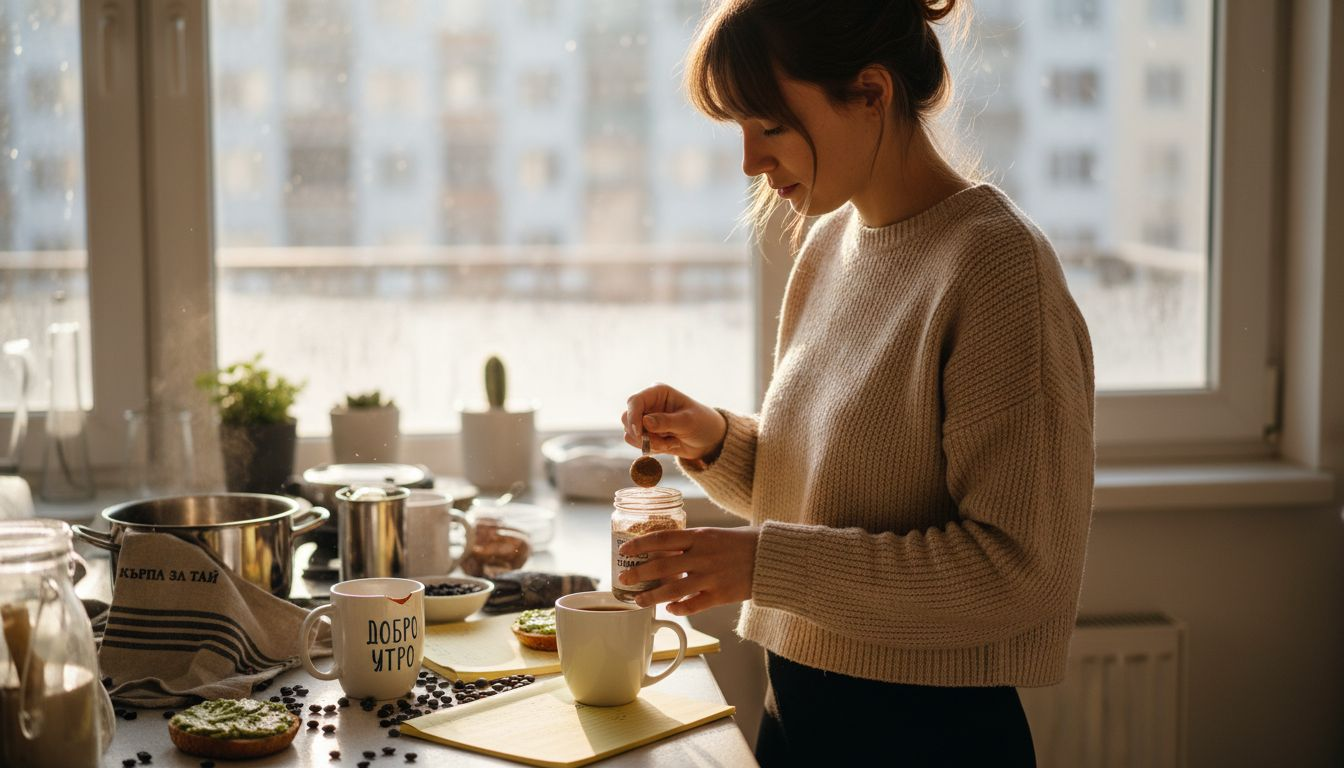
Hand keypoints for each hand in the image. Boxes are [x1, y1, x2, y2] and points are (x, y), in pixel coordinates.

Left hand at [616, 527, 759, 615]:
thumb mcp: (713, 534)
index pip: (662, 538)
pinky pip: (694, 605)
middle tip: (623, 578)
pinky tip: (670, 609)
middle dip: (638, 573)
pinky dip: (679, 608)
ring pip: (674, 590)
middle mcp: (702, 556)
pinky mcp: (721, 595)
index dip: (640, 545)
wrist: (771, 556)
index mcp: (700, 536)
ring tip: (638, 600)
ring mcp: (711, 577)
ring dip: (652, 596)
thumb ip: (691, 543)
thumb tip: (663, 551)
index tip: (624, 550)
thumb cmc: (741, 542)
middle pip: (662, 566)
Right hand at [621, 383, 727, 461]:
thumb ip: (666, 422)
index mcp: (658, 393)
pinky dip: (652, 449)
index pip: (635, 401)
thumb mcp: (688, 422)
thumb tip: (645, 422)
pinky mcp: (646, 434)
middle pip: (627, 418)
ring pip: (631, 434)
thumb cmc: (702, 423)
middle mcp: (648, 404)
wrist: (709, 440)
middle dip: (643, 435)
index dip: (633, 417)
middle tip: (662, 443)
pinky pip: (638, 444)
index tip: (639, 434)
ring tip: (671, 443)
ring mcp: (645, 420)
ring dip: (650, 444)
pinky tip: (669, 445)